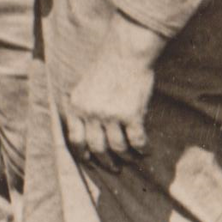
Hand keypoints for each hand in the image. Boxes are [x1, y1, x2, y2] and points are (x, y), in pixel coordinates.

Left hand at [63, 22, 161, 168]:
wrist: (124, 53)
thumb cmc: (106, 68)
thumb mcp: (83, 88)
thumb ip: (82, 108)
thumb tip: (86, 133)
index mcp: (76, 107)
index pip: (75, 140)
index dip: (83, 154)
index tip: (90, 161)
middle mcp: (90, 114)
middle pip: (96, 147)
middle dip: (105, 162)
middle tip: (114, 168)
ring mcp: (110, 115)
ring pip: (117, 147)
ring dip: (125, 157)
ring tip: (130, 159)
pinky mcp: (131, 115)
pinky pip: (137, 140)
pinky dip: (142, 149)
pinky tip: (146, 151)